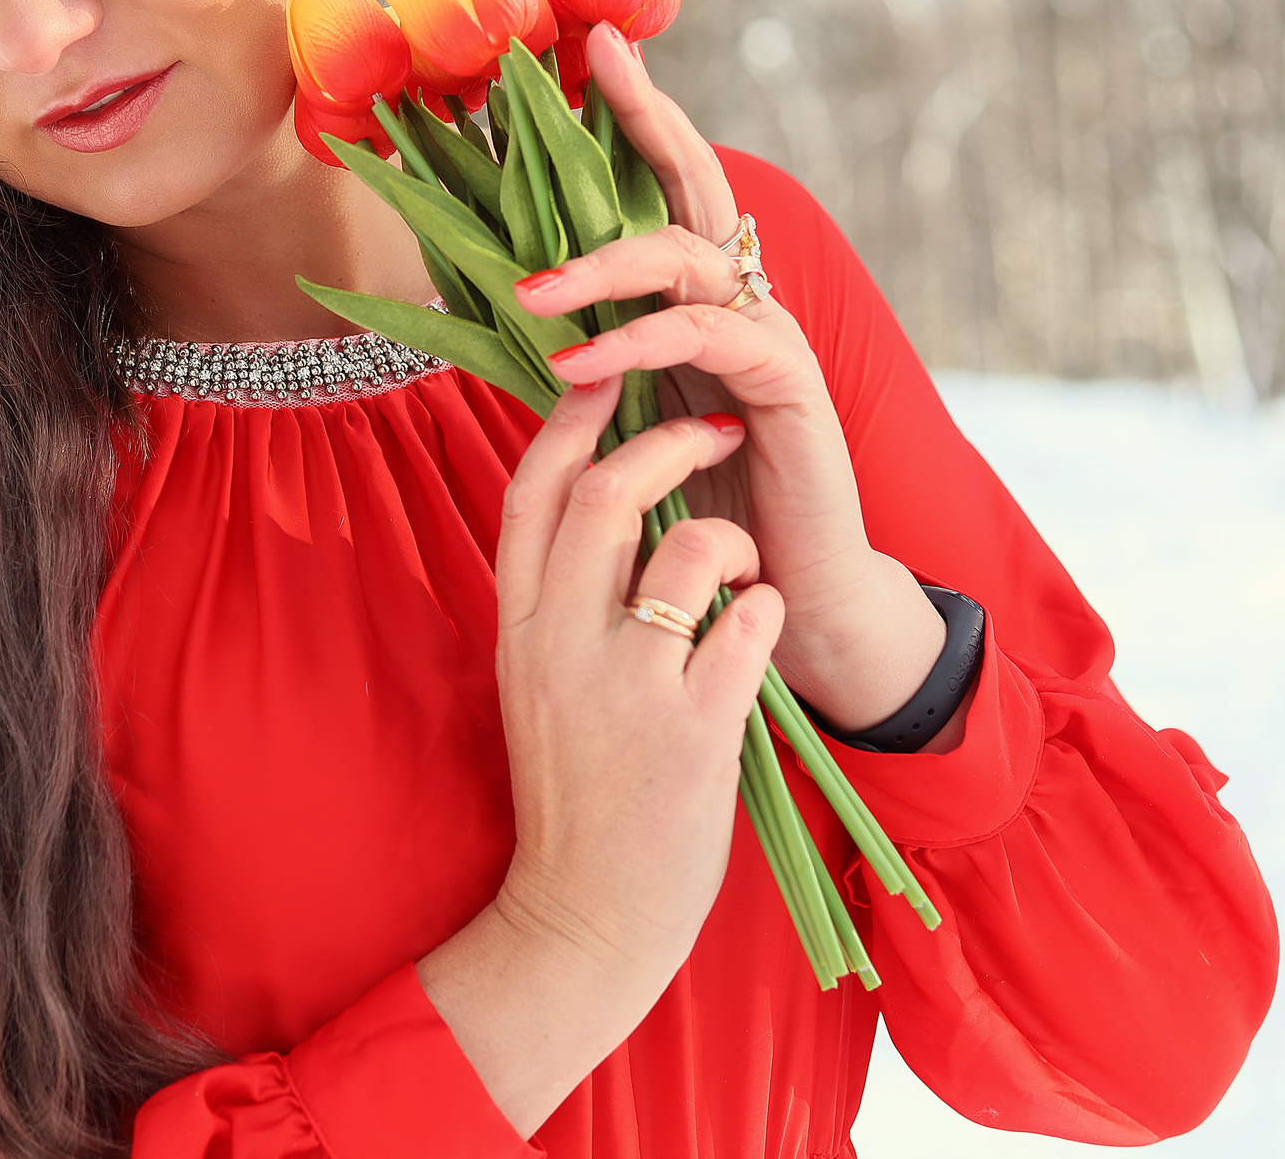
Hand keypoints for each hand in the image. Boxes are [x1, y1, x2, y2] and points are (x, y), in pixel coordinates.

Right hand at [486, 374, 784, 976]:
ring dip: (729, 538)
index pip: (533, 489)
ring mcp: (627, 689)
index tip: (610, 372)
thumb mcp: (537, 677)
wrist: (583, 914)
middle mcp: (563, 647)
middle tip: (715, 433)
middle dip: (669, 444)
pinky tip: (759, 629)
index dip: (571, 416)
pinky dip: (765, 610)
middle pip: (606, 495)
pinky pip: (748, 626)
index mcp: (519, 626)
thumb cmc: (573, 786)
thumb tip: (589, 494)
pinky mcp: (692, 733)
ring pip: (688, 551)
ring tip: (741, 564)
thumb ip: (557, 591)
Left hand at [510, 22, 963, 741]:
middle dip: (648, 122)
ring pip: (690, 261)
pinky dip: (640, 344)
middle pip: (697, 188)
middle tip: (586, 75)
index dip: (642, 114)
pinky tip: (582, 364)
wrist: (790, 601)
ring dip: (604, 270)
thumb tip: (506, 308)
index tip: (595, 45)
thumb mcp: (628, 423)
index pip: (671, 188)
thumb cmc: (703, 511)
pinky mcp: (787, 390)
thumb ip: (589, 360)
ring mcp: (770, 340)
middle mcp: (743, 302)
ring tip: (532, 296)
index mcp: (703, 300)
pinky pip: (712, 339)